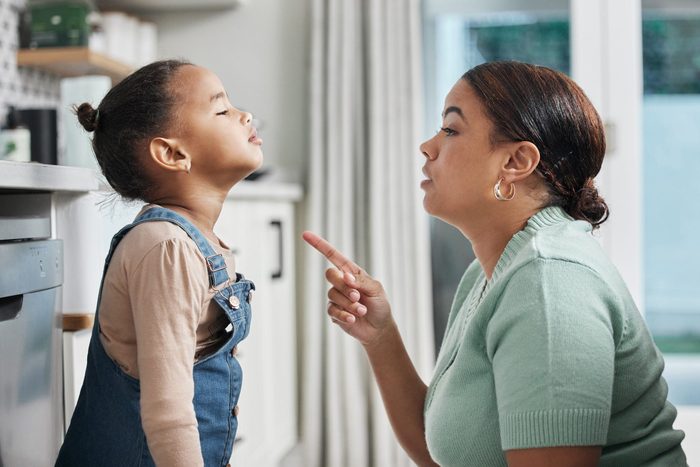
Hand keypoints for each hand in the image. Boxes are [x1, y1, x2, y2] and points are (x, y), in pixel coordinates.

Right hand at [302, 231, 393, 345]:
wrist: (379, 328)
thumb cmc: (379, 304)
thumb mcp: (376, 289)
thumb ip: (361, 281)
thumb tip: (345, 277)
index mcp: (351, 272)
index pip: (332, 255)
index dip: (319, 244)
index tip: (305, 234)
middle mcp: (341, 282)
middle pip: (330, 275)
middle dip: (344, 286)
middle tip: (357, 296)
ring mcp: (336, 297)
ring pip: (332, 294)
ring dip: (349, 304)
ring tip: (361, 310)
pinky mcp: (334, 312)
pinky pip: (332, 310)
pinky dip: (344, 315)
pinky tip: (353, 319)